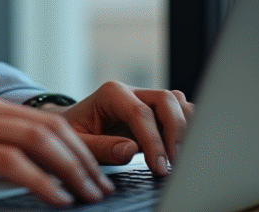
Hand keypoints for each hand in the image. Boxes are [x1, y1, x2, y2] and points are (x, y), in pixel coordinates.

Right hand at [0, 90, 117, 207]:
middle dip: (84, 161)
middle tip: (102, 189)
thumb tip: (25, 169)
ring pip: (38, 141)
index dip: (78, 148)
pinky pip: (11, 161)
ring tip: (88, 196)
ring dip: (71, 171)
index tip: (96, 175)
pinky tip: (55, 198)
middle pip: (50, 128)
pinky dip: (41, 181)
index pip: (44, 122)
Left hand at [59, 81, 193, 175]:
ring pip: (178, 103)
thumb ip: (100, 147)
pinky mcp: (155, 111)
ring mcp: (146, 99)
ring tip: (179, 156)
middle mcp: (131, 92)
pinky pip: (180, 111)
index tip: (159, 167)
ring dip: (184, 128)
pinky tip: (181, 148)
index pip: (141, 113)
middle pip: (166, 100)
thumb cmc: (75, 131)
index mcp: (111, 94)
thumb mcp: (78, 141)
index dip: (154, 141)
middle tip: (174, 162)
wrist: (72, 124)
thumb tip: (129, 150)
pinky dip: (186, 127)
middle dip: (175, 132)